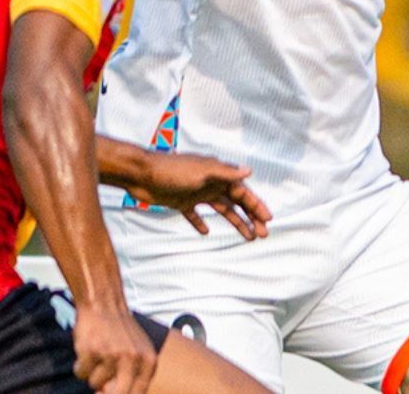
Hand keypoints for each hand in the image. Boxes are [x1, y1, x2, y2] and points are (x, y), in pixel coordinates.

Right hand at [73, 302, 156, 393]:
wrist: (104, 303)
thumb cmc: (120, 333)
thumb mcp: (137, 353)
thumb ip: (131, 378)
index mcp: (149, 362)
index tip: (108, 391)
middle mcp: (134, 359)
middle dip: (105, 393)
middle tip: (99, 388)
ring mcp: (113, 354)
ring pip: (95, 384)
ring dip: (92, 374)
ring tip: (97, 355)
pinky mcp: (93, 350)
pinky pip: (81, 372)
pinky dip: (80, 365)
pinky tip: (87, 349)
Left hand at [126, 152, 271, 239]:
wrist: (141, 174)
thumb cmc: (172, 170)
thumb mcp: (202, 172)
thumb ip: (226, 173)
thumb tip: (250, 170)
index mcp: (218, 174)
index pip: (243, 192)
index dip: (256, 206)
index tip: (268, 220)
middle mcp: (210, 183)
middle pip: (236, 202)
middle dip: (250, 217)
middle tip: (263, 234)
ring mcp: (196, 193)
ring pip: (221, 210)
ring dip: (235, 222)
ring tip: (247, 238)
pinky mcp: (181, 202)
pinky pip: (195, 215)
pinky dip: (201, 223)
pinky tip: (206, 233)